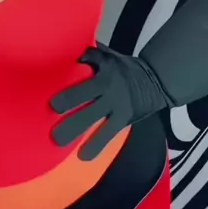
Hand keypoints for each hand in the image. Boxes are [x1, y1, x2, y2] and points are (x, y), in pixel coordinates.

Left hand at [49, 43, 171, 160]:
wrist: (156, 81)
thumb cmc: (124, 67)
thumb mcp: (109, 56)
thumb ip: (90, 54)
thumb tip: (69, 52)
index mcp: (105, 68)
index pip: (87, 63)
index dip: (73, 64)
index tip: (52, 75)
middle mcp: (109, 87)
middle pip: (85, 92)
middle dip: (69, 99)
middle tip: (51, 108)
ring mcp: (116, 105)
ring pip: (94, 117)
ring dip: (76, 128)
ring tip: (58, 139)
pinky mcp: (123, 120)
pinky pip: (107, 134)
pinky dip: (96, 145)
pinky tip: (83, 156)